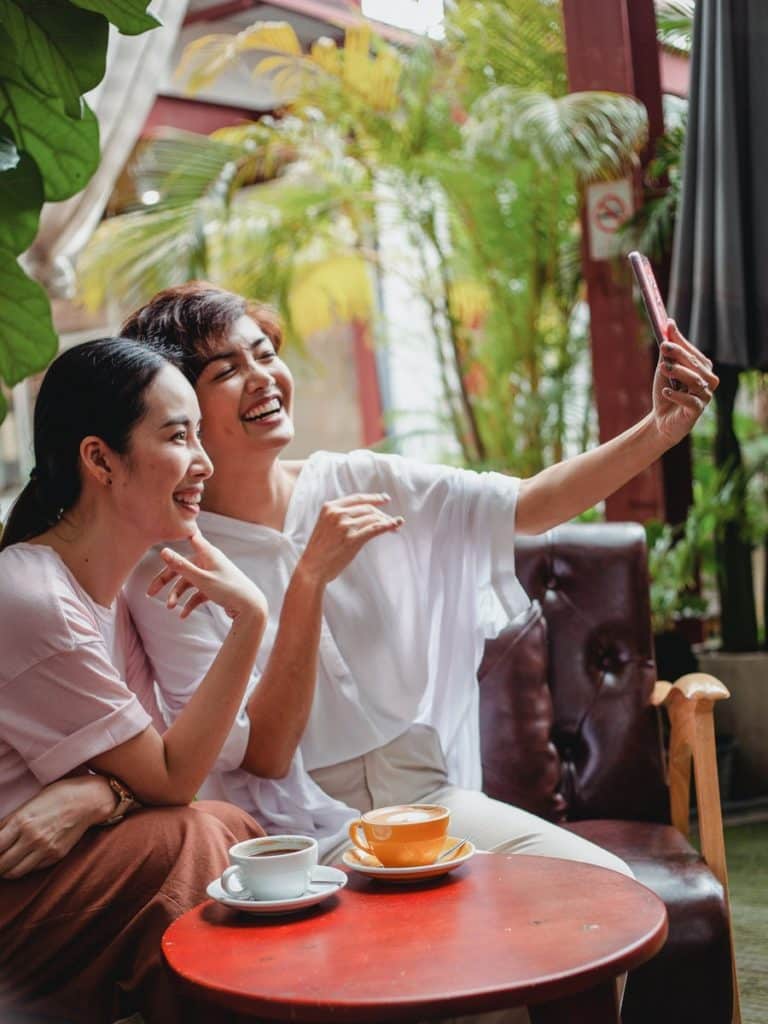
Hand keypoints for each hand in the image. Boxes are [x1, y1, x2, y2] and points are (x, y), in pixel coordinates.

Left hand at [0, 776, 112, 878]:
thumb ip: (10, 821)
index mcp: (22, 820)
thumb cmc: (58, 795)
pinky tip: (22, 861)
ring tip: (5, 865)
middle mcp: (32, 837)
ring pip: (15, 872)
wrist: (88, 800)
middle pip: (2, 863)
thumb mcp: (30, 803)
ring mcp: (45, 848)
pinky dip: (23, 868)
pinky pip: (32, 869)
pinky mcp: (56, 855)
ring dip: (6, 871)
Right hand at [147, 528, 267, 620]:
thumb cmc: (228, 590)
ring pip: (188, 582)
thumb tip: (163, 551)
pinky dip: (189, 603)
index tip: (166, 527)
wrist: (250, 609)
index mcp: (207, 554)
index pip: (190, 538)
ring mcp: (212, 575)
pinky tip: (183, 615)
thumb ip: (181, 566)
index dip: (179, 533)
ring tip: (170, 608)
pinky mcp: (215, 588)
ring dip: (177, 595)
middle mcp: (209, 562)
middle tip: (150, 593)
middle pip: (182, 567)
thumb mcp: (201, 579)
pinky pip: (197, 594)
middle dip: (166, 580)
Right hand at [297, 493, 403, 585]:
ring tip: (395, 528)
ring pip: (373, 518)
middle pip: (368, 508)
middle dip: (382, 514)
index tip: (385, 499)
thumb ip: (338, 516)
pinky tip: (396, 525)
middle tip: (391, 520)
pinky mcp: (352, 539)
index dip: (374, 498)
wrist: (311, 568)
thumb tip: (363, 514)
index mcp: (329, 507)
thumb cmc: (319, 551)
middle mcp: (337, 514)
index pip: (357, 499)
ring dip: (387, 521)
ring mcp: (345, 526)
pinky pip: (375, 529)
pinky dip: (389, 525)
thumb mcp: (324, 525)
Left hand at [652, 320, 718, 445]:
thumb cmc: (667, 391)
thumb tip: (669, 324)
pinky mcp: (697, 412)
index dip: (681, 342)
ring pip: (696, 381)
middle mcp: (708, 381)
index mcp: (703, 369)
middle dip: (679, 354)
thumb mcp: (664, 370)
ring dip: (678, 372)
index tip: (667, 331)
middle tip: (663, 347)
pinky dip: (678, 395)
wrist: (662, 420)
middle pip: (696, 365)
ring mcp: (705, 397)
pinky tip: (666, 391)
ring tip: (662, 368)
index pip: (694, 353)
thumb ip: (668, 351)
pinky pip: (691, 401)